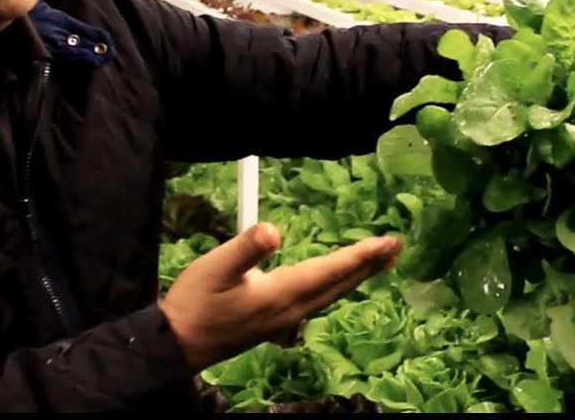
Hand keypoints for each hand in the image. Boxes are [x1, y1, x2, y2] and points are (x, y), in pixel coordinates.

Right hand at [158, 221, 401, 370]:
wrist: (179, 344)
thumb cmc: (196, 303)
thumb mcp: (215, 268)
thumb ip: (246, 248)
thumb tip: (274, 230)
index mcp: (282, 293)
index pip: (330, 270)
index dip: (360, 255)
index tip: (388, 242)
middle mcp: (291, 308)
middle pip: (338, 284)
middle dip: (368, 265)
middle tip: (395, 247)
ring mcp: (284, 318)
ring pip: (331, 293)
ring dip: (355, 275)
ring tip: (376, 261)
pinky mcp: (275, 321)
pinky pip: (318, 299)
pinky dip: (336, 284)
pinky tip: (334, 280)